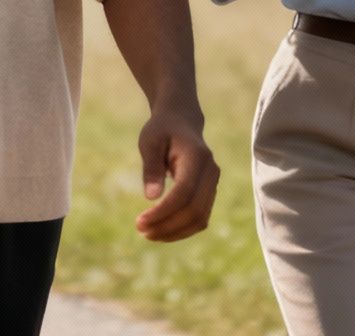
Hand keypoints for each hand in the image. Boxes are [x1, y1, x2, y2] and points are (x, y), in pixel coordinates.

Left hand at [133, 107, 218, 241]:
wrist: (182, 121)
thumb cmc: (162, 130)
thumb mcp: (149, 141)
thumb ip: (151, 167)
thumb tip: (151, 197)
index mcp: (197, 157)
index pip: (184, 192)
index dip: (163, 211)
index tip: (140, 221)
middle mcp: (211, 172)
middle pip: (194, 210)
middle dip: (167, 226)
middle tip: (141, 231)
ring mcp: (214, 183)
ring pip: (200, 218)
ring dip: (175, 232)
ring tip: (149, 234)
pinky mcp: (210, 192)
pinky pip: (200, 217)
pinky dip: (182, 228)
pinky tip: (161, 230)